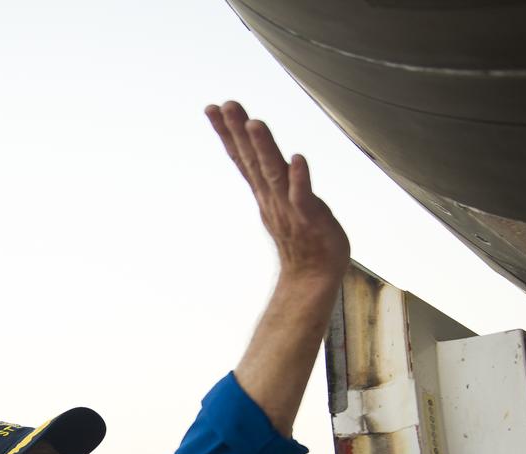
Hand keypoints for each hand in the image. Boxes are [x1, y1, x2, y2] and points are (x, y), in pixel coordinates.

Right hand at [206, 101, 349, 282]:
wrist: (313, 276)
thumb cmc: (301, 238)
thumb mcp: (280, 200)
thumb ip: (271, 176)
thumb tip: (258, 155)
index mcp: (265, 191)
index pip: (243, 157)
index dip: (228, 133)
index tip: (212, 108)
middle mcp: (272, 196)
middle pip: (252, 160)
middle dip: (239, 132)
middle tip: (226, 105)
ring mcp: (289, 207)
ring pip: (274, 173)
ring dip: (264, 148)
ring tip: (254, 122)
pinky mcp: (311, 218)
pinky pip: (303, 197)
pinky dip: (300, 179)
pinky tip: (299, 159)